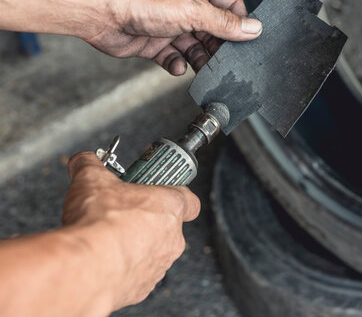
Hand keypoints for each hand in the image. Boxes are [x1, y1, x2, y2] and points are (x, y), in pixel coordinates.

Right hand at [62, 152, 199, 309]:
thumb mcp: (91, 178)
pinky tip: (103, 259)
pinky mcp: (143, 288)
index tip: (161, 191)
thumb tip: (84, 160)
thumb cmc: (100, 223)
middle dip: (145, 220)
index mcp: (170, 207)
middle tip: (121, 214)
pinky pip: (137, 273)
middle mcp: (172, 238)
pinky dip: (123, 267)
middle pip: (166, 226)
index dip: (176, 194)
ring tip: (107, 238)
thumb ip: (90, 164)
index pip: (190, 201)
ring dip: (134, 245)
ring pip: (152, 252)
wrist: (86, 267)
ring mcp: (159, 265)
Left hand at [83, 0, 261, 74]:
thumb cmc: (141, 0)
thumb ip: (224, 23)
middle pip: (213, 29)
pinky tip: (178, 66)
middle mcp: (183, 4)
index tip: (248, 40)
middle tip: (227, 61)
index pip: (228, 4)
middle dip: (219, 46)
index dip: (239, 21)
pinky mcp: (154, 42)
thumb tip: (253, 28)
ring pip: (194, 45)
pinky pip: (173, 56)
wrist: (101, 13)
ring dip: (200, 58)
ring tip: (205, 68)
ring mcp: (168, 24)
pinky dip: (177, 64)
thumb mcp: (193, 10)